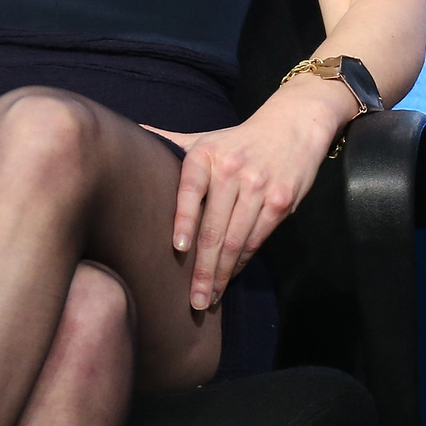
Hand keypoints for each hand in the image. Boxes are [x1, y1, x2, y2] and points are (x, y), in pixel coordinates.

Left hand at [150, 78, 350, 310]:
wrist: (293, 124)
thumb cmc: (238, 140)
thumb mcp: (205, 138)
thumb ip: (171, 143)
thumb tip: (132, 134)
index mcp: (207, 154)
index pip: (191, 189)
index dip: (185, 219)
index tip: (179, 248)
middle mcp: (233, 169)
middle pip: (215, 227)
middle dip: (202, 269)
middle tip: (192, 301)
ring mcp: (259, 186)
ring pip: (237, 239)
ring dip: (222, 273)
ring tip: (208, 297)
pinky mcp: (281, 200)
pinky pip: (258, 238)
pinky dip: (242, 261)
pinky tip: (230, 275)